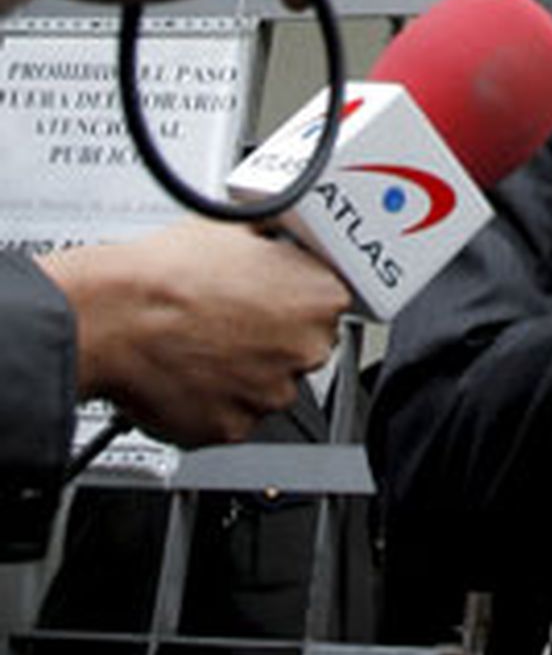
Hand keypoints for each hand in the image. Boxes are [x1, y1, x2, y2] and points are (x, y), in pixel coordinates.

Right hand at [41, 221, 346, 446]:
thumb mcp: (238, 224)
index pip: (332, 299)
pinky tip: (191, 369)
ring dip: (247, 367)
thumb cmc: (170, 274)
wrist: (116, 319)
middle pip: (303, 344)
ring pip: (269, 382)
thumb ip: (279, 234)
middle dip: (274, 332)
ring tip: (205, 340)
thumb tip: (286, 227)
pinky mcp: (232, 430)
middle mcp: (305, 351)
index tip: (278, 294)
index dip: (299, 294)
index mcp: (319, 298)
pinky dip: (217, 398)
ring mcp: (270, 395)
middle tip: (233, 314)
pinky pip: (234, 413)